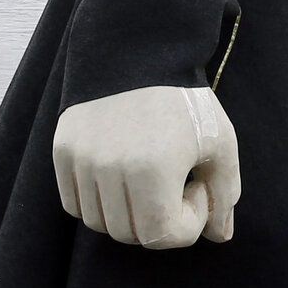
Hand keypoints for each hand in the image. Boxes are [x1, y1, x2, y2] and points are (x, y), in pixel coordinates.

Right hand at [52, 85, 242, 248]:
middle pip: (128, 234)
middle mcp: (108, 168)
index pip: (159, 237)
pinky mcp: (62, 151)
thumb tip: (219, 236)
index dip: (187, 225)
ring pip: (98, 222)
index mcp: (150, 169)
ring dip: (128, 215)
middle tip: (176, 185)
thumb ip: (224, 194)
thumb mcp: (221, 143)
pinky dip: (98, 203)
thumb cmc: (187, 100)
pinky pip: (73, 203)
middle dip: (158, 222)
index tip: (196, 189)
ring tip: (149, 179)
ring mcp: (80, 160)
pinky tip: (123, 175)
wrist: (140, 50)